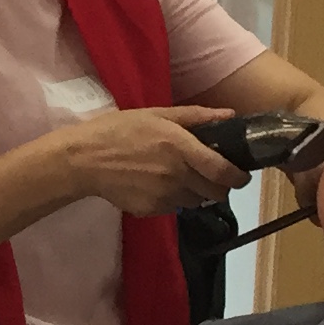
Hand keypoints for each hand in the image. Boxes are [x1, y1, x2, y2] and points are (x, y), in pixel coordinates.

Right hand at [53, 106, 245, 216]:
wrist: (82, 160)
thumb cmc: (119, 130)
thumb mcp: (156, 114)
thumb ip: (195, 116)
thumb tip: (229, 115)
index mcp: (181, 148)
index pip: (224, 172)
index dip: (238, 177)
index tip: (240, 175)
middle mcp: (177, 175)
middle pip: (215, 193)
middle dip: (218, 186)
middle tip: (208, 175)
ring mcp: (164, 196)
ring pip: (195, 202)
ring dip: (194, 193)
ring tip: (177, 178)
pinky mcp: (151, 210)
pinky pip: (173, 208)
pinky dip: (172, 199)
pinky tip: (155, 184)